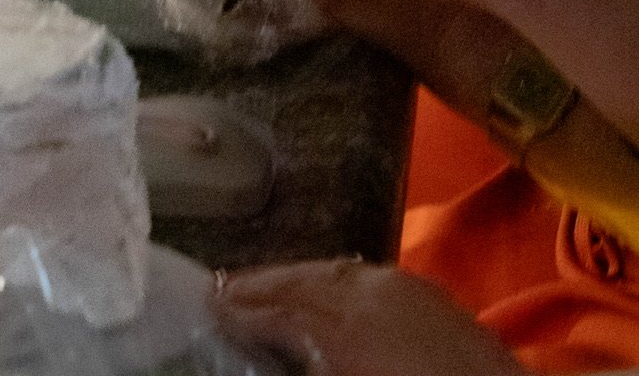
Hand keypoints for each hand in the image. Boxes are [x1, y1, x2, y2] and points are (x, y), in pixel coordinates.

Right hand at [215, 262, 520, 375]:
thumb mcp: (348, 367)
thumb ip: (307, 358)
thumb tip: (268, 340)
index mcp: (347, 326)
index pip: (280, 308)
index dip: (241, 307)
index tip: (206, 303)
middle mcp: (372, 292)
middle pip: (304, 280)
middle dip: (262, 285)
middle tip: (222, 291)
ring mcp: (406, 288)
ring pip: (335, 273)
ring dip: (299, 281)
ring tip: (267, 294)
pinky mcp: (433, 296)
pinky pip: (367, 279)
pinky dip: (336, 284)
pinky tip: (327, 298)